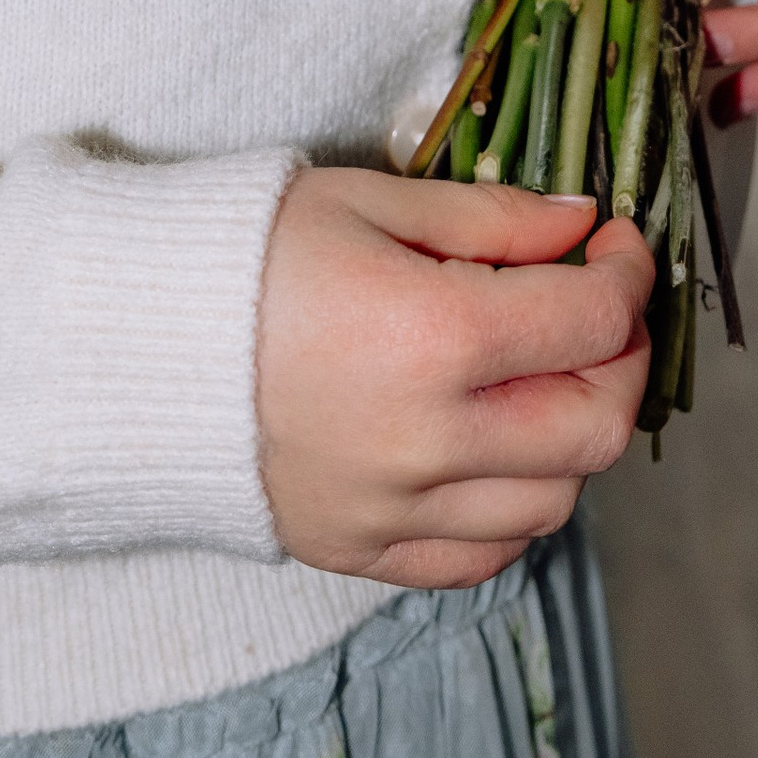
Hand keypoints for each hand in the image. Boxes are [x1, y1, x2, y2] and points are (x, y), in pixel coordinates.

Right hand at [256, 168, 652, 586]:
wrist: (131, 343)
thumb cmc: (247, 254)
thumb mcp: (370, 202)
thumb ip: (492, 218)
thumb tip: (584, 227)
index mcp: (434, 337)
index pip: (591, 321)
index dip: (627, 276)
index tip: (615, 247)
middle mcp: (427, 441)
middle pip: (595, 427)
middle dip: (621, 361)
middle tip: (598, 315)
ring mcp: (395, 511)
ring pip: (554, 501)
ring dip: (572, 435)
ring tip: (541, 379)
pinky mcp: (361, 551)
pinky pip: (484, 555)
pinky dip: (514, 508)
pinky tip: (495, 451)